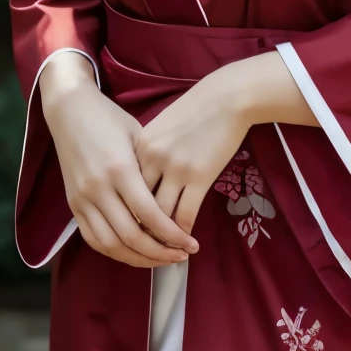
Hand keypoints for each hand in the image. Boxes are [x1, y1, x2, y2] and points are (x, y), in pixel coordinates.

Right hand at [39, 52, 196, 267]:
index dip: (172, 235)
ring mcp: (82, 198)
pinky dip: (115, 251)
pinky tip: (135, 253)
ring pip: (110, 244)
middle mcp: (98, 188)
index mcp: (120, 169)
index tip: (191, 244)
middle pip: (130, 236)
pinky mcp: (72, 205)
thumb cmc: (110, 119)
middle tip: (181, 256)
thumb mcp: (139, 137)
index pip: (149, 215)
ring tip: (161, 259)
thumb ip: (152, 170)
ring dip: (138, 259)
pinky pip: (92, 239)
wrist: (70, 110)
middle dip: (159, 253)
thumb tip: (176, 202)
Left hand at [136, 65, 250, 235]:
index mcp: (138, 147)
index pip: (124, 189)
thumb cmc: (195, 109)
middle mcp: (151, 160)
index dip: (126, 213)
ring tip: (167, 252)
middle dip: (140, 231)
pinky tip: (187, 242)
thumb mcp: (161, 127)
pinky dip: (183, 232)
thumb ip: (147, 152)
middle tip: (145, 249)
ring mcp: (174, 169)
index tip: (130, 229)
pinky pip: (185, 214)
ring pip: (159, 215)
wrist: (226, 98)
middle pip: (136, 206)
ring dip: (162, 238)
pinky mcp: (198, 176)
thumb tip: (142, 180)